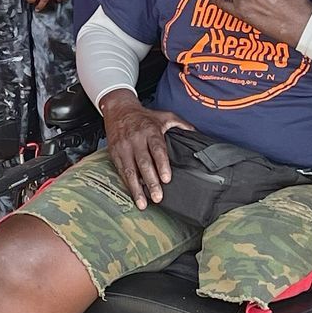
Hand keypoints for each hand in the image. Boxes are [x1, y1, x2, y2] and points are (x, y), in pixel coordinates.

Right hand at [102, 90, 191, 207]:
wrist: (118, 109)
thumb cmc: (143, 116)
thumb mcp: (164, 116)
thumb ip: (181, 125)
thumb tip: (196, 134)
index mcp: (150, 131)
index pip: (157, 149)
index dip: (162, 165)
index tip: (166, 179)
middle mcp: (136, 140)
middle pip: (144, 163)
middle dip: (151, 181)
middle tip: (158, 197)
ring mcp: (124, 147)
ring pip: (130, 170)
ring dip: (137, 188)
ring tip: (143, 203)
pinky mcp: (115, 153)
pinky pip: (121, 171)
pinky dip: (127, 184)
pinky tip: (133, 194)